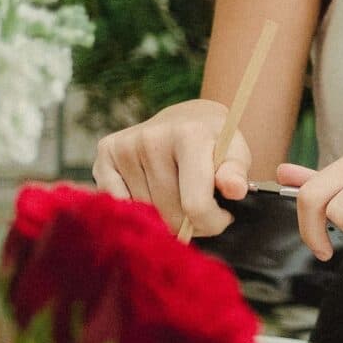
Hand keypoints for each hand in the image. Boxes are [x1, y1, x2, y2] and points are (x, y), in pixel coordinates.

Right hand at [92, 100, 250, 238]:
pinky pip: (119, 203)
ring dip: (164, 217)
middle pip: (169, 213)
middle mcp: (151, 138)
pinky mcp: (104, 154)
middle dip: (189, 224)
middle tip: (201, 210)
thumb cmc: (215, 144)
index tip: (223, 217)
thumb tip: (235, 190)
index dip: (212, 223)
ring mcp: (125, 146)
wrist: (187, 119)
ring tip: (179, 199)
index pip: (195, 204)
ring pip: (144, 213)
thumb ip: (237, 172)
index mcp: (190, 135)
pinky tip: (153, 193)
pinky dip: (138, 209)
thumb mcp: (236, 154)